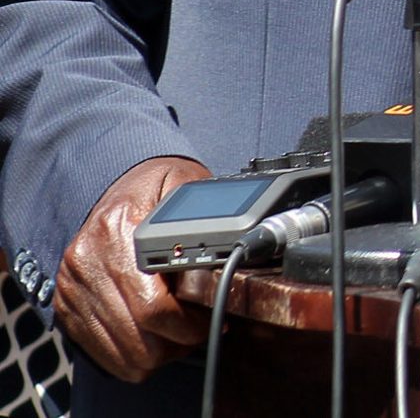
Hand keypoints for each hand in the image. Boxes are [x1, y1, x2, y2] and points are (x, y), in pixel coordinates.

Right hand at [54, 155, 211, 380]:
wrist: (114, 185)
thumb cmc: (155, 188)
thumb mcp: (182, 184)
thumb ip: (202, 215)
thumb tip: (233, 243)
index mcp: (117, 233)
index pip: (153, 308)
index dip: (189, 325)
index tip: (212, 318)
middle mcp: (87, 263)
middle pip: (139, 339)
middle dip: (178, 343)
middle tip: (200, 328)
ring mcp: (72, 288)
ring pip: (123, 354)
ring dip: (158, 353)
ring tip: (181, 333)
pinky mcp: (66, 306)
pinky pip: (103, 354)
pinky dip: (133, 356)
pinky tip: (155, 337)